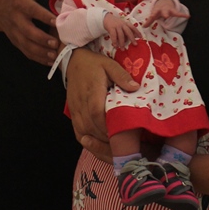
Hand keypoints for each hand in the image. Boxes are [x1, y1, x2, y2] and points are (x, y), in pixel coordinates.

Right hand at [0, 0, 59, 63]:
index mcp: (20, 4)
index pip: (32, 10)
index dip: (44, 16)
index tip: (56, 21)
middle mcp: (16, 20)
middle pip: (28, 32)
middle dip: (42, 38)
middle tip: (56, 43)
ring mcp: (15, 33)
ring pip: (27, 45)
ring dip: (40, 52)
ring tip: (54, 56)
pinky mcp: (16, 42)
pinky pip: (26, 52)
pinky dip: (38, 58)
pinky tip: (50, 62)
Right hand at [66, 48, 138, 162]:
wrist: (74, 61)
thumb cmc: (94, 64)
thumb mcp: (110, 65)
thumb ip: (122, 76)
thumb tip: (135, 87)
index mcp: (92, 91)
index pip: (96, 113)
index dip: (107, 126)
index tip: (121, 134)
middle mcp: (81, 104)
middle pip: (91, 127)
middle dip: (106, 139)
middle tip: (123, 146)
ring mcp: (75, 111)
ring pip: (84, 132)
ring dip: (98, 143)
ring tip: (114, 148)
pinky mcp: (72, 114)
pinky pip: (78, 133)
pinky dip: (88, 142)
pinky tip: (100, 146)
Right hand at [103, 13, 138, 48]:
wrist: (106, 18)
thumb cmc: (115, 23)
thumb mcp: (122, 25)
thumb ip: (126, 31)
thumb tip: (130, 39)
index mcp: (126, 23)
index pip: (133, 27)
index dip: (137, 32)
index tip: (141, 37)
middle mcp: (122, 24)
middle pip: (128, 32)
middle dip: (132, 38)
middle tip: (135, 44)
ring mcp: (117, 26)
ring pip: (121, 35)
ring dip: (122, 43)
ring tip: (122, 49)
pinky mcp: (111, 28)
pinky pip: (114, 36)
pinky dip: (115, 41)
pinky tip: (115, 46)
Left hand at [143, 0, 188, 26]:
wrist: (163, 2)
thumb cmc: (157, 11)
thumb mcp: (153, 15)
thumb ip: (149, 21)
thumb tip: (143, 27)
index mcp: (156, 11)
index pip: (153, 15)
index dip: (150, 19)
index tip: (147, 24)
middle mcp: (163, 10)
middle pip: (164, 12)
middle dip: (165, 14)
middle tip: (166, 16)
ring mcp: (169, 10)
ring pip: (172, 11)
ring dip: (176, 13)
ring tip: (181, 15)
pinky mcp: (174, 11)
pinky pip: (179, 13)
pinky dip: (183, 15)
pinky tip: (188, 16)